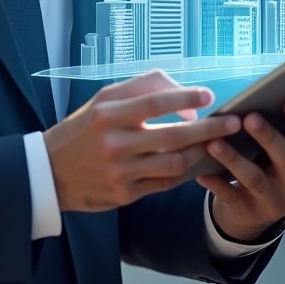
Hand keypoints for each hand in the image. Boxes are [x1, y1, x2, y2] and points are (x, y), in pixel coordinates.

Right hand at [43, 69, 242, 211]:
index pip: (156, 101)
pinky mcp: (125, 194)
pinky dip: (185, 172)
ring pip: (175, 163)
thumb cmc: (83, 129)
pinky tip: (198, 162)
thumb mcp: (103, 99)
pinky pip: (165, 183)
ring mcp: (121, 171)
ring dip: (202, 153)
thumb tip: (183, 97)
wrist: (51, 171)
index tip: (209, 96)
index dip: (187, 98)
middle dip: (210, 129)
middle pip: (174, 136)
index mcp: (108, 113)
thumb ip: (141, 89)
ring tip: (218, 143)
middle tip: (234, 122)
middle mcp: (115, 142)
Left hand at [198, 98, 284, 241]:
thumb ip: (278, 131)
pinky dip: (216, 184)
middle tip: (250, 117)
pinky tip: (202, 173)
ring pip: (254, 179)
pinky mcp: (249, 213)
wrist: (255, 213)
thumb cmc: (267, 166)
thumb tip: (261, 96)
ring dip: (234, 159)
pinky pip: (231, 197)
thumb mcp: (279, 153)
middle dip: (268, 137)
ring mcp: (275, 203)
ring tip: (214, 143)